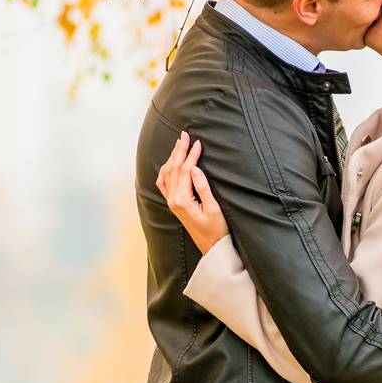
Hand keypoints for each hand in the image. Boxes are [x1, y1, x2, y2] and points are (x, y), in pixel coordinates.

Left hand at [156, 131, 229, 255]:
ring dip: (172, 157)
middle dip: (179, 151)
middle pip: (174, 169)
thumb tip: (195, 168)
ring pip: (167, 174)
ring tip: (179, 144)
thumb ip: (203, 187)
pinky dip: (166, 169)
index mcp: (182, 200)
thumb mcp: (214, 208)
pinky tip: (171, 162)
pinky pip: (164, 183)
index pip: (186, 170)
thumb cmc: (217, 230)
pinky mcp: (173, 204)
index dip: (192, 155)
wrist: (212, 247)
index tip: (198, 142)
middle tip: (185, 135)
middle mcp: (173, 200)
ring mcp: (171, 202)